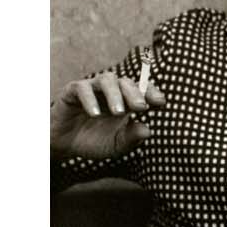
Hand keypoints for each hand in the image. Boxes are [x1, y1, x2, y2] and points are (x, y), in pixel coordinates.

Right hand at [50, 70, 164, 159]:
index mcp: (126, 101)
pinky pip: (82, 88)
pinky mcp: (72, 91)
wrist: (65, 146)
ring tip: (118, 112)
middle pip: (127, 82)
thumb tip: (148, 131)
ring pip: (107, 80)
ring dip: (115, 94)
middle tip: (140, 107)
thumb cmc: (94, 142)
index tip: (160, 102)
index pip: (143, 90)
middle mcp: (111, 91)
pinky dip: (90, 99)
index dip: (152, 93)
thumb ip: (131, 138)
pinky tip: (95, 114)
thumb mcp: (116, 145)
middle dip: (135, 94)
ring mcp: (92, 89)